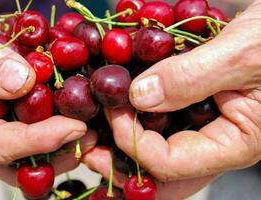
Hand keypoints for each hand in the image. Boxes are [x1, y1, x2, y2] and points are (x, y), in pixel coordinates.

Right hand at [0, 5, 96, 185]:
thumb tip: (22, 83)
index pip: (0, 145)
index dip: (40, 141)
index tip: (76, 128)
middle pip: (19, 161)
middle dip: (58, 155)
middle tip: (89, 137)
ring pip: (30, 149)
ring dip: (63, 144)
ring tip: (91, 127)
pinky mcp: (11, 112)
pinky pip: (36, 126)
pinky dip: (58, 122)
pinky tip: (77, 110)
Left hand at [84, 0, 260, 198]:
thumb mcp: (244, 53)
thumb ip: (191, 78)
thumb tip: (138, 97)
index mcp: (234, 142)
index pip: (169, 163)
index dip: (132, 141)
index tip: (111, 109)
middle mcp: (215, 141)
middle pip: (159, 171)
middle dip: (120, 162)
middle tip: (88, 145)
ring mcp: (204, 125)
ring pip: (157, 150)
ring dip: (123, 142)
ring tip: (95, 128)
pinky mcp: (195, 106)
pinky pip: (161, 122)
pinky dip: (136, 117)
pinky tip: (118, 104)